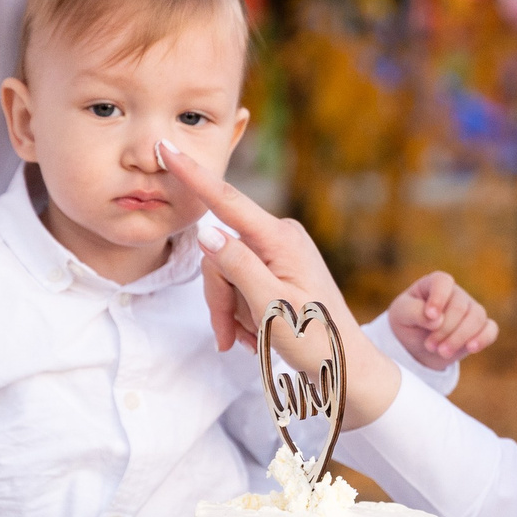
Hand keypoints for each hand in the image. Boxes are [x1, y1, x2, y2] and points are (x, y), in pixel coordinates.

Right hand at [154, 140, 405, 427]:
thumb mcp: (272, 307)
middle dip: (219, 299)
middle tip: (233, 337)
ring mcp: (278, 254)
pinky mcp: (276, 270)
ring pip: (226, 274)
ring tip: (253, 340)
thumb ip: (237, 267)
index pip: (226, 201)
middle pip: (220, 254)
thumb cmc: (317, 342)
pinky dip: (241, 314)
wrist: (349, 370)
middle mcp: (280, 238)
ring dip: (231, 312)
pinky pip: (239, 285)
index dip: (192, 176)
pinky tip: (258, 335)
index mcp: (281, 239)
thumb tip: (207, 232)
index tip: (167, 147)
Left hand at [387, 272, 498, 369]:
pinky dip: (483, 338)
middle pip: (459, 306)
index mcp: (434, 284)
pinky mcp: (479, 328)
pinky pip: (491, 329)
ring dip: (459, 338)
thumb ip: (415, 312)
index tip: (430, 316)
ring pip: (476, 317)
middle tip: (429, 346)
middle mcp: (456, 294)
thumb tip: (437, 319)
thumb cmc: (407, 323)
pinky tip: (470, 348)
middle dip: (445, 329)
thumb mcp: (401, 315)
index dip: (438, 298)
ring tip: (442, 352)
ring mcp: (470, 309)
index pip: (443, 282)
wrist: (415, 346)